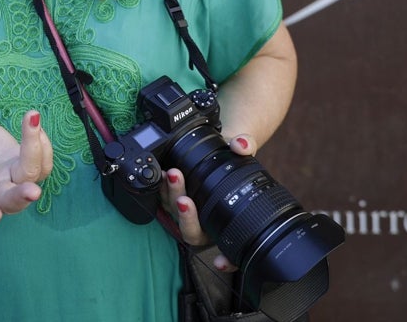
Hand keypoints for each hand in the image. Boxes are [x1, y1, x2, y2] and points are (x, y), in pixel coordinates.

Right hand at [0, 110, 52, 224]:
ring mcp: (13, 177)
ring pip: (34, 175)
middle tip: (32, 192)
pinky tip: (33, 122)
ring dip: (36, 153)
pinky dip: (41, 144)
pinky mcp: (27, 164)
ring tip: (30, 122)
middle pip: (11, 200)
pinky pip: (43, 161)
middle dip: (20, 197)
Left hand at [161, 133, 256, 271]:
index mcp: (227, 222)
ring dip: (171, 198)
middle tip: (185, 200)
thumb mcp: (245, 150)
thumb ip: (245, 145)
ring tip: (172, 175)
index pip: (229, 249)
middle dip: (187, 217)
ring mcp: (187, 212)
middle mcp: (206, 223)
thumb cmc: (235, 159)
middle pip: (192, 232)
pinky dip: (160, 188)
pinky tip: (162, 173)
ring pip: (175, 215)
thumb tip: (240, 145)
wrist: (220, 150)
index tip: (220, 261)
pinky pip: (163, 199)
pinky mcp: (172, 198)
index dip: (226, 261)